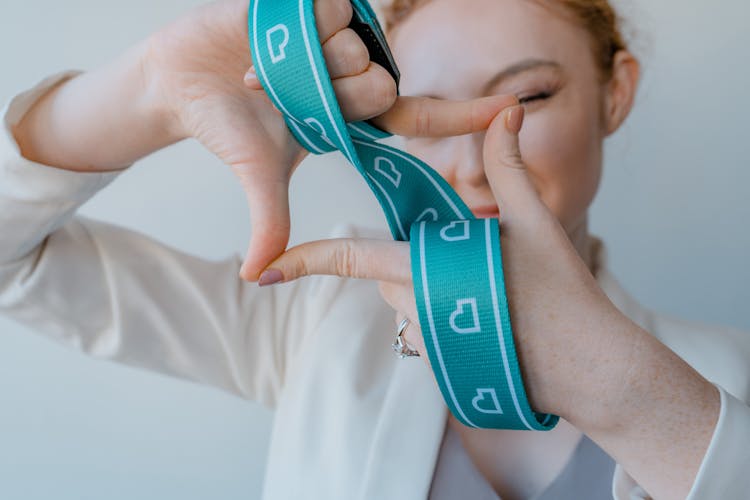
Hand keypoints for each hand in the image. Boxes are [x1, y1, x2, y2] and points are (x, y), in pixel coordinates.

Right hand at [145, 0, 516, 279]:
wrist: (180, 80)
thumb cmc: (225, 125)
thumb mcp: (258, 172)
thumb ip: (270, 218)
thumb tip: (256, 276)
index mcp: (352, 114)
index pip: (421, 117)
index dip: (467, 115)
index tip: (513, 111)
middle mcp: (351, 74)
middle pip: (381, 82)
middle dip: (337, 93)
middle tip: (293, 95)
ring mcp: (334, 38)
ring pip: (356, 44)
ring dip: (311, 60)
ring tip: (274, 64)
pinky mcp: (310, 4)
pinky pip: (330, 5)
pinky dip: (298, 23)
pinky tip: (268, 32)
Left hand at [253, 101, 615, 411]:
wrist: (590, 368)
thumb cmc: (562, 295)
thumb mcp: (535, 223)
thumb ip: (508, 168)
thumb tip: (506, 116)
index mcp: (428, 268)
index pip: (353, 259)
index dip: (304, 261)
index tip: (263, 271)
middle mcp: (416, 307)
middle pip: (384, 274)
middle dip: (409, 260)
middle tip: (469, 258)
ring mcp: (428, 341)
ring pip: (404, 302)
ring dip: (428, 289)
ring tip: (486, 291)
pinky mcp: (441, 366)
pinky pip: (424, 330)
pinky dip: (443, 317)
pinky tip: (487, 318)